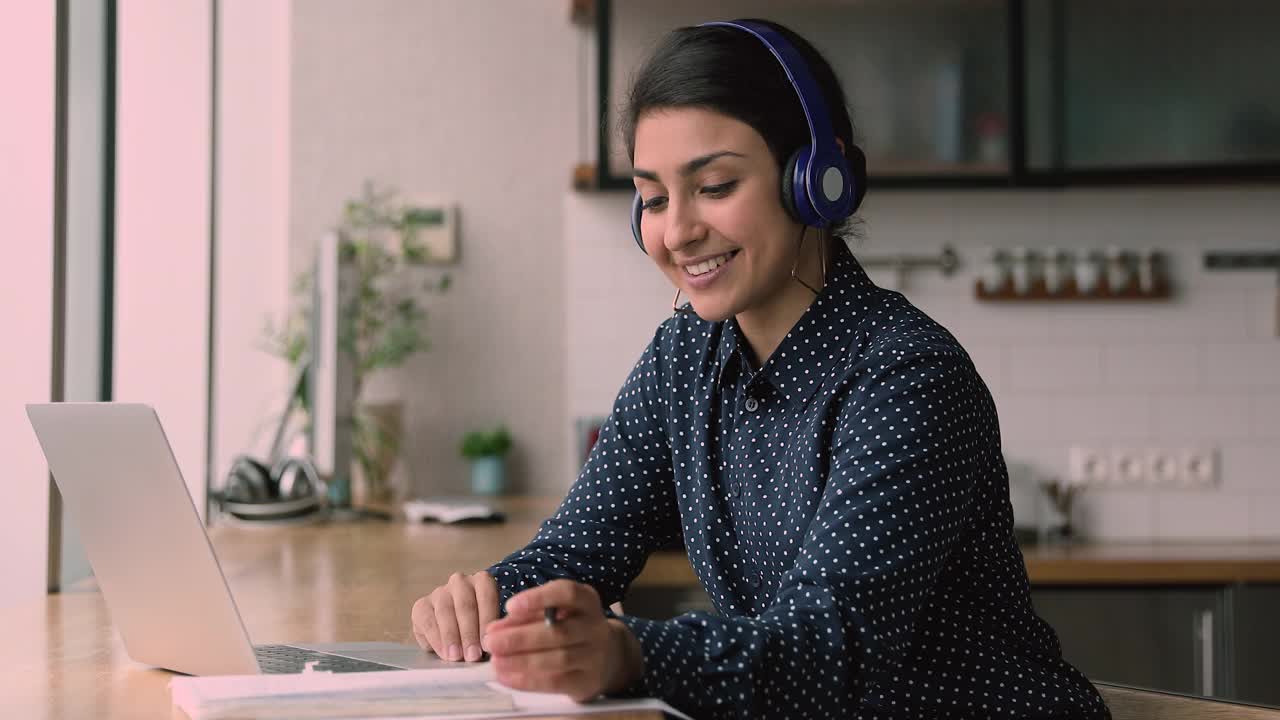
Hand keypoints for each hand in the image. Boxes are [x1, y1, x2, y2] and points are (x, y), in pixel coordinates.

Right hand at [410, 570, 498, 662]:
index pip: (487, 597)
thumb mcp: (487, 625)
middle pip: (465, 606)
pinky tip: (443, 652)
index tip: (488, 642)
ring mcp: (439, 592)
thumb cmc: (477, 626)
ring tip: (456, 656)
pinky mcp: (421, 606)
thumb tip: (491, 646)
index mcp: (482, 581)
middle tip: (472, 655)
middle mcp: (460, 582)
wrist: (452, 629)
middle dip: (469, 633)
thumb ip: (490, 631)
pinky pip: (428, 622)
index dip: (487, 621)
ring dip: (452, 637)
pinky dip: (436, 639)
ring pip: (445, 612)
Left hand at [484, 579, 643, 701]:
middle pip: (558, 631)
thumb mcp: (556, 613)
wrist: (608, 656)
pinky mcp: (587, 682)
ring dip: (521, 661)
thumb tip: (495, 629)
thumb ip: (526, 617)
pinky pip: (556, 682)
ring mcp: (594, 656)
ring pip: (557, 659)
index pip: (566, 593)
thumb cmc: (572, 627)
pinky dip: (527, 680)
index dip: (538, 599)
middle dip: (520, 637)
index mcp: (587, 600)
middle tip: (491, 641)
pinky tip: (506, 676)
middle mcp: (595, 627)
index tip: (510, 606)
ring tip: (495, 661)